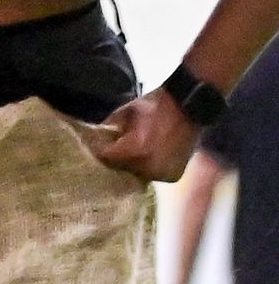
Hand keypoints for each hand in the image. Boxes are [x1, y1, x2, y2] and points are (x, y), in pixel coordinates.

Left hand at [83, 89, 199, 184]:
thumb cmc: (155, 106)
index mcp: (135, 150)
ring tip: (133, 150)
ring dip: (131, 165)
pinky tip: (148, 155)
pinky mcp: (173, 176)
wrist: (189, 107)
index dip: (99, 148)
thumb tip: (93, 138)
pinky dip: (148, 168)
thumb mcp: (126, 112)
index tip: (96, 142)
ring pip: (135, 174)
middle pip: (119, 168)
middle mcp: (149, 166)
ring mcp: (163, 174)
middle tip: (115, 146)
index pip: (105, 157)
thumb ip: (108, 128)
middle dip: (115, 158)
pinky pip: (152, 176)